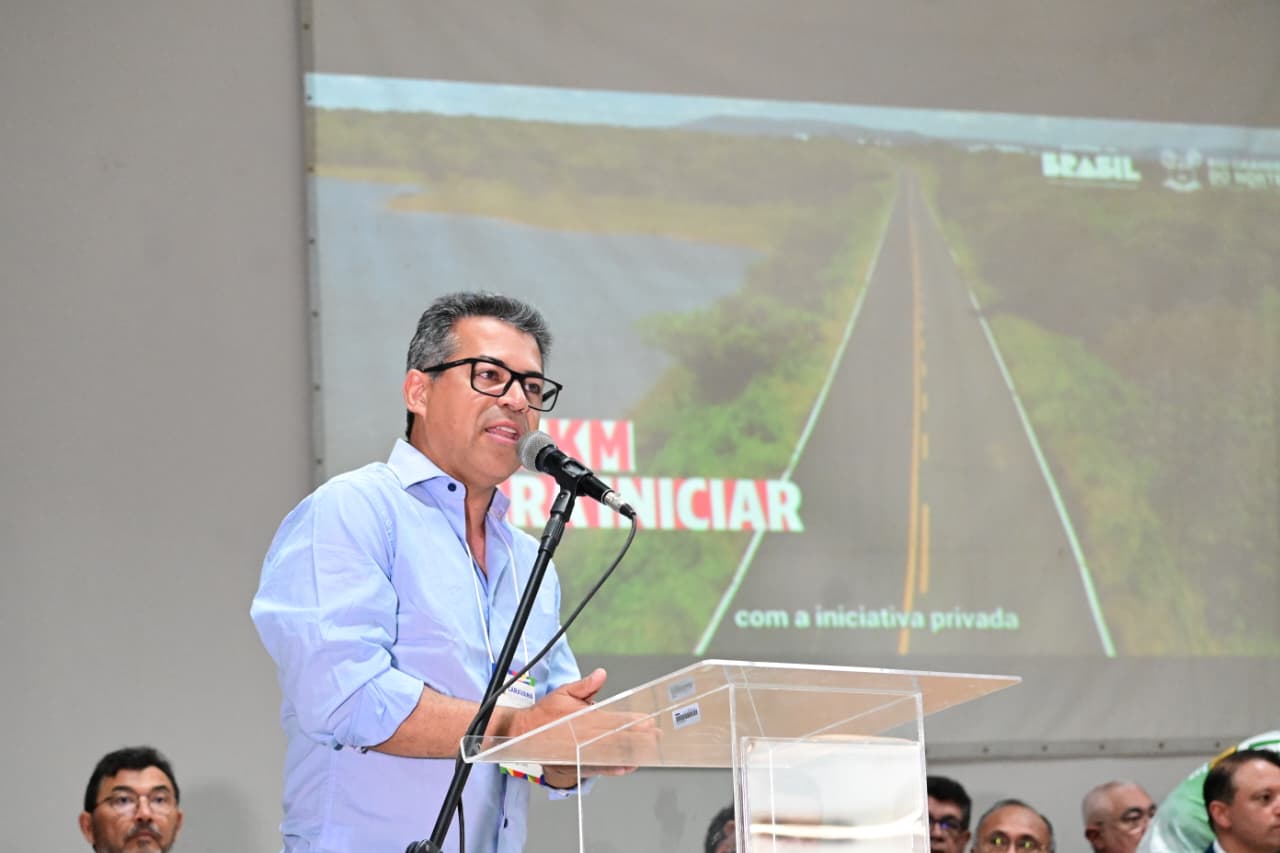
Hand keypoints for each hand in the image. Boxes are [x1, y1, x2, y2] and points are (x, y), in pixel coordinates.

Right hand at [510, 668, 649, 788]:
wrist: (524, 734)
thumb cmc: (546, 713)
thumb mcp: (563, 692)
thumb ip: (585, 685)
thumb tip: (601, 674)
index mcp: (585, 718)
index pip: (614, 720)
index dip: (632, 722)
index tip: (648, 722)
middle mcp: (586, 736)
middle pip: (618, 739)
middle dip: (639, 739)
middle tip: (657, 738)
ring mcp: (582, 752)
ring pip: (611, 755)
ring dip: (631, 754)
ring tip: (649, 752)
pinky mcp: (577, 763)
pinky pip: (599, 768)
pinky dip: (614, 769)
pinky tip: (627, 767)